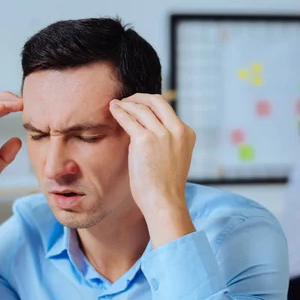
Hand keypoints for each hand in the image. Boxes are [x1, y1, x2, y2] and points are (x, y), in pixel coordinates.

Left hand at [109, 93, 195, 246]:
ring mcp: (162, 133)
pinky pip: (128, 119)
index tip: (139, 106)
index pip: (168, 111)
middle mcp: (177, 130)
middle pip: (157, 101)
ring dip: (127, 104)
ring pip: (141, 108)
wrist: (164, 202)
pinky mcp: (145, 139)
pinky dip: (119, 111)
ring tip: (116, 104)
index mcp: (187, 134)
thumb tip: (140, 129)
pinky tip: (112, 108)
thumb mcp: (173, 158)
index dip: (151, 105)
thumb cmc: (165, 187)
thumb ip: (164, 141)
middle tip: (127, 100)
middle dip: (140, 97)